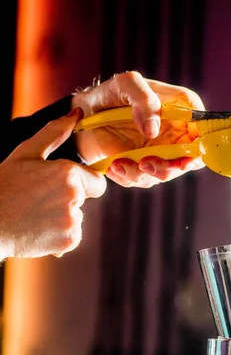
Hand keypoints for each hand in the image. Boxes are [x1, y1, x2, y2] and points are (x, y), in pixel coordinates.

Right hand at [0, 108, 105, 260]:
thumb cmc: (4, 185)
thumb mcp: (26, 153)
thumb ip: (55, 133)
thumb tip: (76, 114)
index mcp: (68, 174)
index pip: (98, 181)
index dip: (82, 182)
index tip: (60, 184)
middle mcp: (75, 198)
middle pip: (85, 199)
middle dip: (68, 199)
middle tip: (38, 198)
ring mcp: (73, 221)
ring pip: (77, 217)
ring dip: (62, 217)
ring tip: (34, 213)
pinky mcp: (69, 241)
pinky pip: (72, 235)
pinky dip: (59, 234)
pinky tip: (37, 228)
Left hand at [71, 71, 205, 187]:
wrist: (84, 115)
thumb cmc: (109, 94)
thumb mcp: (126, 84)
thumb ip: (143, 100)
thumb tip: (154, 130)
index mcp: (180, 108)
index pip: (203, 128)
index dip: (200, 146)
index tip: (186, 158)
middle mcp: (176, 132)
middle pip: (190, 159)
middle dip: (170, 168)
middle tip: (146, 165)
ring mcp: (162, 151)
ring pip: (166, 173)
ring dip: (143, 174)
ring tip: (120, 164)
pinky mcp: (146, 165)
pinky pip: (145, 179)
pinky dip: (129, 177)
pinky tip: (114, 166)